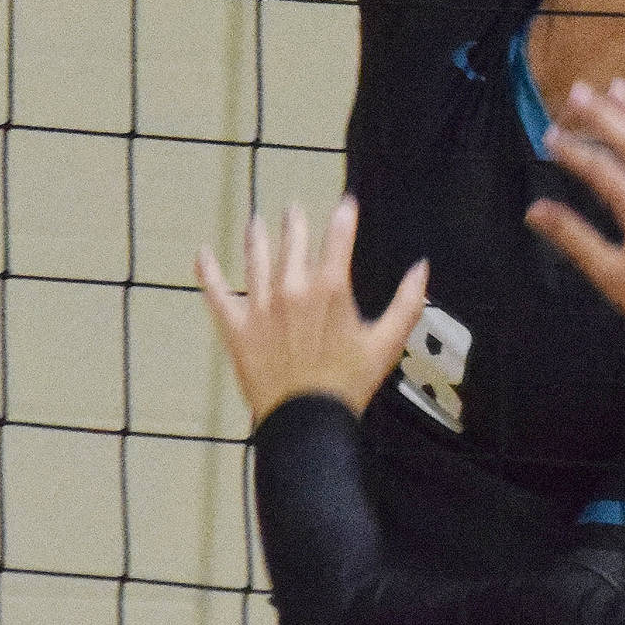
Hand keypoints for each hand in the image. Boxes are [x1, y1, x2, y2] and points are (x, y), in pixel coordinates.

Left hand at [198, 197, 428, 426]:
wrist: (307, 421)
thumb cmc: (349, 384)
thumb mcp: (386, 344)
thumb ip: (407, 303)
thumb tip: (422, 269)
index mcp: (330, 288)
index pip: (338, 237)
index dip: (343, 215)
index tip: (346, 203)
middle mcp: (292, 288)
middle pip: (293, 241)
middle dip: (296, 222)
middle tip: (294, 210)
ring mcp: (261, 306)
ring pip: (256, 258)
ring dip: (256, 236)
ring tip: (256, 221)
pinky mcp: (237, 327)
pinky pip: (217, 293)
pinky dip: (208, 271)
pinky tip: (202, 253)